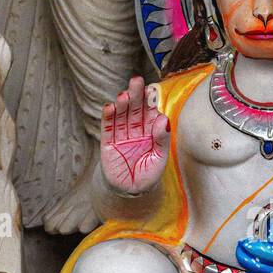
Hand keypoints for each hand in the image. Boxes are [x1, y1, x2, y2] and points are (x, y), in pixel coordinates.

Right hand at [101, 77, 170, 194]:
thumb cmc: (147, 175)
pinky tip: (110, 107)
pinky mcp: (108, 144)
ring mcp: (121, 136)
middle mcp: (136, 130)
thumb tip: (164, 120)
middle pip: (134, 110)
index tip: (152, 90)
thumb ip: (161, 140)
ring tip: (124, 95)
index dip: (150, 101)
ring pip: (121, 116)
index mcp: (150, 132)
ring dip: (122, 105)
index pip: (150, 113)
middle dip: (135, 95)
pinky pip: (108, 129)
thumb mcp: (159, 159)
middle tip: (136, 81)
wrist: (131, 191)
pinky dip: (108, 118)